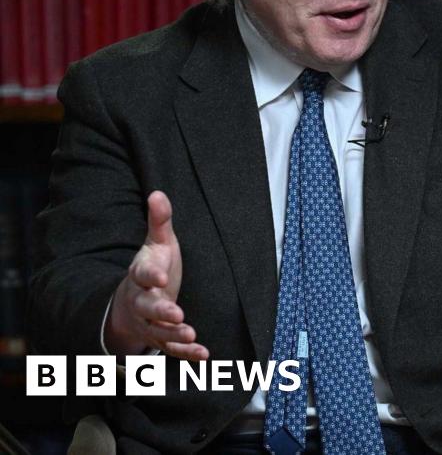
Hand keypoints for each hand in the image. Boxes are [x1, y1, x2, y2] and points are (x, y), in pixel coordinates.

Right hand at [104, 191, 208, 360]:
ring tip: (190, 334)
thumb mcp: (157, 244)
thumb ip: (160, 222)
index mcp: (141, 276)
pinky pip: (172, 349)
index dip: (150, 274)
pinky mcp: (162, 339)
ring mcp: (150, 323)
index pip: (142, 274)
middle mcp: (142, 301)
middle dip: (160, 311)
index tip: (159, 276)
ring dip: (174, 334)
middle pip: (147, 307)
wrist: (131, 304)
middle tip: (176, 313)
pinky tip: (203, 354)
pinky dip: (186, 353)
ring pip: (158, 332)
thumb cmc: (152, 269)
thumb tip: (158, 193)